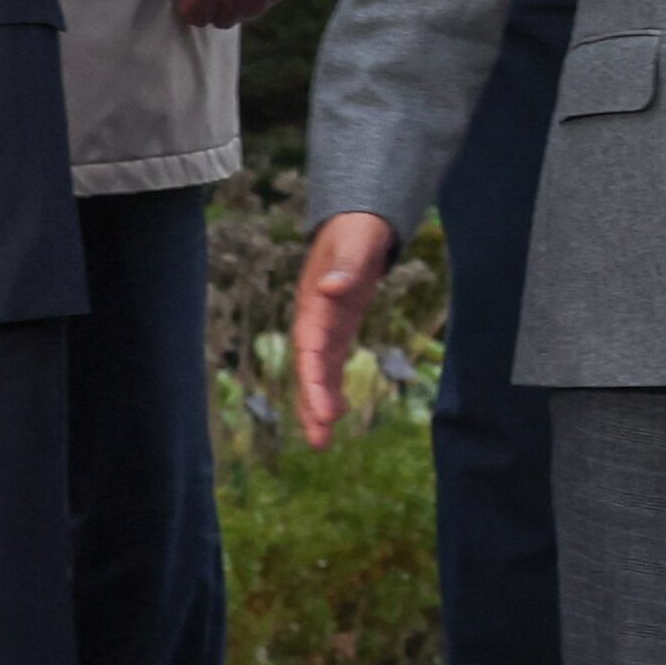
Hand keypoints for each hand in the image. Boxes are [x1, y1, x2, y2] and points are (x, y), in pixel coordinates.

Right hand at [293, 210, 400, 443]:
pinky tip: (339, 413)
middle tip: (320, 441)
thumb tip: (330, 287)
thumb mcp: (356, 242)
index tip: (325, 411)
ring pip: (316, 373)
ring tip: (322, 443)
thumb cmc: (357, 231)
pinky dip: (332, 389)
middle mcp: (314, 320)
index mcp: (314, 304)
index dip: (314, 381)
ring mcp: (323, 327)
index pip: (310, 349)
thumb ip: (345, 264)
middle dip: (311, 405)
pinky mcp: (336, 330)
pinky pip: (330, 365)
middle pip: (308, 369)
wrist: (356, 221)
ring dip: (317, 406)